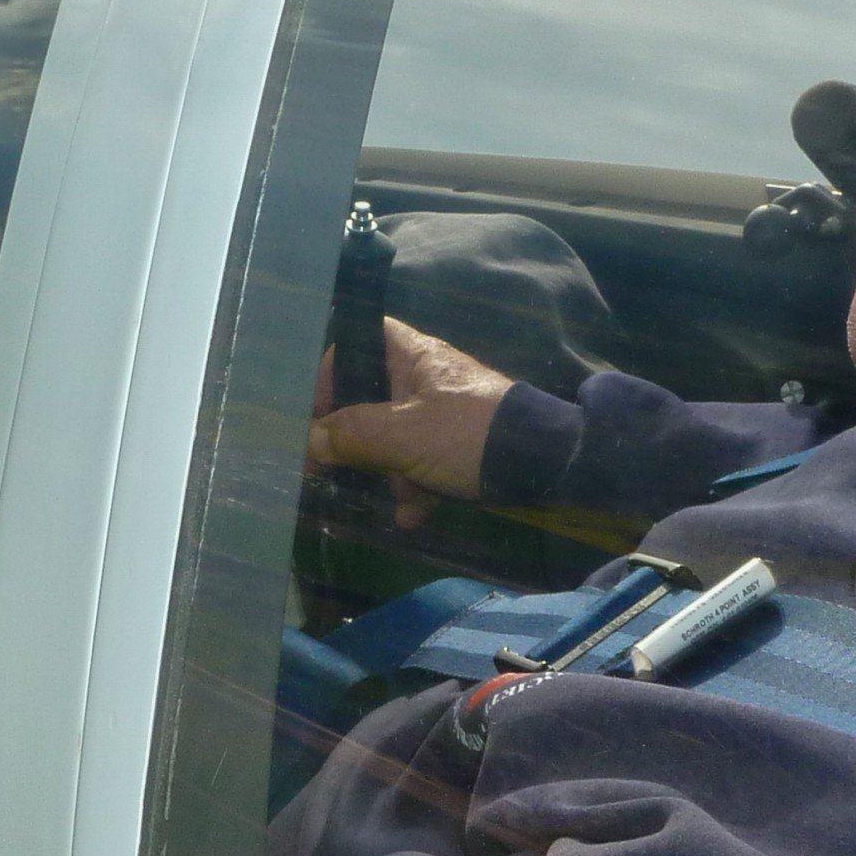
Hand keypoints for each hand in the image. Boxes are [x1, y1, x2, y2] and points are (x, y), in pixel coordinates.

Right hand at [309, 318, 512, 528]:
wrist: (547, 466)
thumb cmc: (470, 435)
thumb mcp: (404, 435)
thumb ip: (352, 435)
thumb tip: (309, 442)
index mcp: (412, 356)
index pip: (358, 339)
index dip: (331, 370)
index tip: (317, 411)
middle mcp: (425, 379)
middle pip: (369, 399)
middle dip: (358, 441)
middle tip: (338, 468)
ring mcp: (443, 414)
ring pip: (394, 438)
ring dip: (390, 472)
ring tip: (399, 498)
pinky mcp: (459, 446)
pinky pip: (422, 463)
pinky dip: (416, 489)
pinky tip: (412, 516)